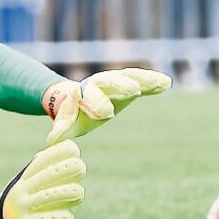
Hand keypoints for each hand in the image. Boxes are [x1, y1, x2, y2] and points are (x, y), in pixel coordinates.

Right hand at [0, 140, 85, 218]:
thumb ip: (44, 169)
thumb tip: (67, 145)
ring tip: (77, 194)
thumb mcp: (25, 184)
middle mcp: (21, 190)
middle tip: (80, 169)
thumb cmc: (18, 206)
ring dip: (72, 194)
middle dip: (72, 168)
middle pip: (52, 173)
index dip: (61, 152)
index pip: (43, 159)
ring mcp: (23, 207)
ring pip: (57, 195)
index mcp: (23, 178)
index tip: (73, 152)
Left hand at [43, 68, 171, 145]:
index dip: (96, 104)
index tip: (107, 114)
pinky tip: (166, 84)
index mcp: (82, 94)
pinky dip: (152, 81)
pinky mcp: (128, 82)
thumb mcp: (67, 123)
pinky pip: (141, 79)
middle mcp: (98, 84)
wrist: (75, 96)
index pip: (88, 97)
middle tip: (132, 91)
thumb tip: (52, 142)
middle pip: (108, 81)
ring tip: (159, 83)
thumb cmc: (73, 114)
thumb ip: (62, 131)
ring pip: (127, 76)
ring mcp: (114, 81)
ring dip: (142, 79)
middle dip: (120, 86)